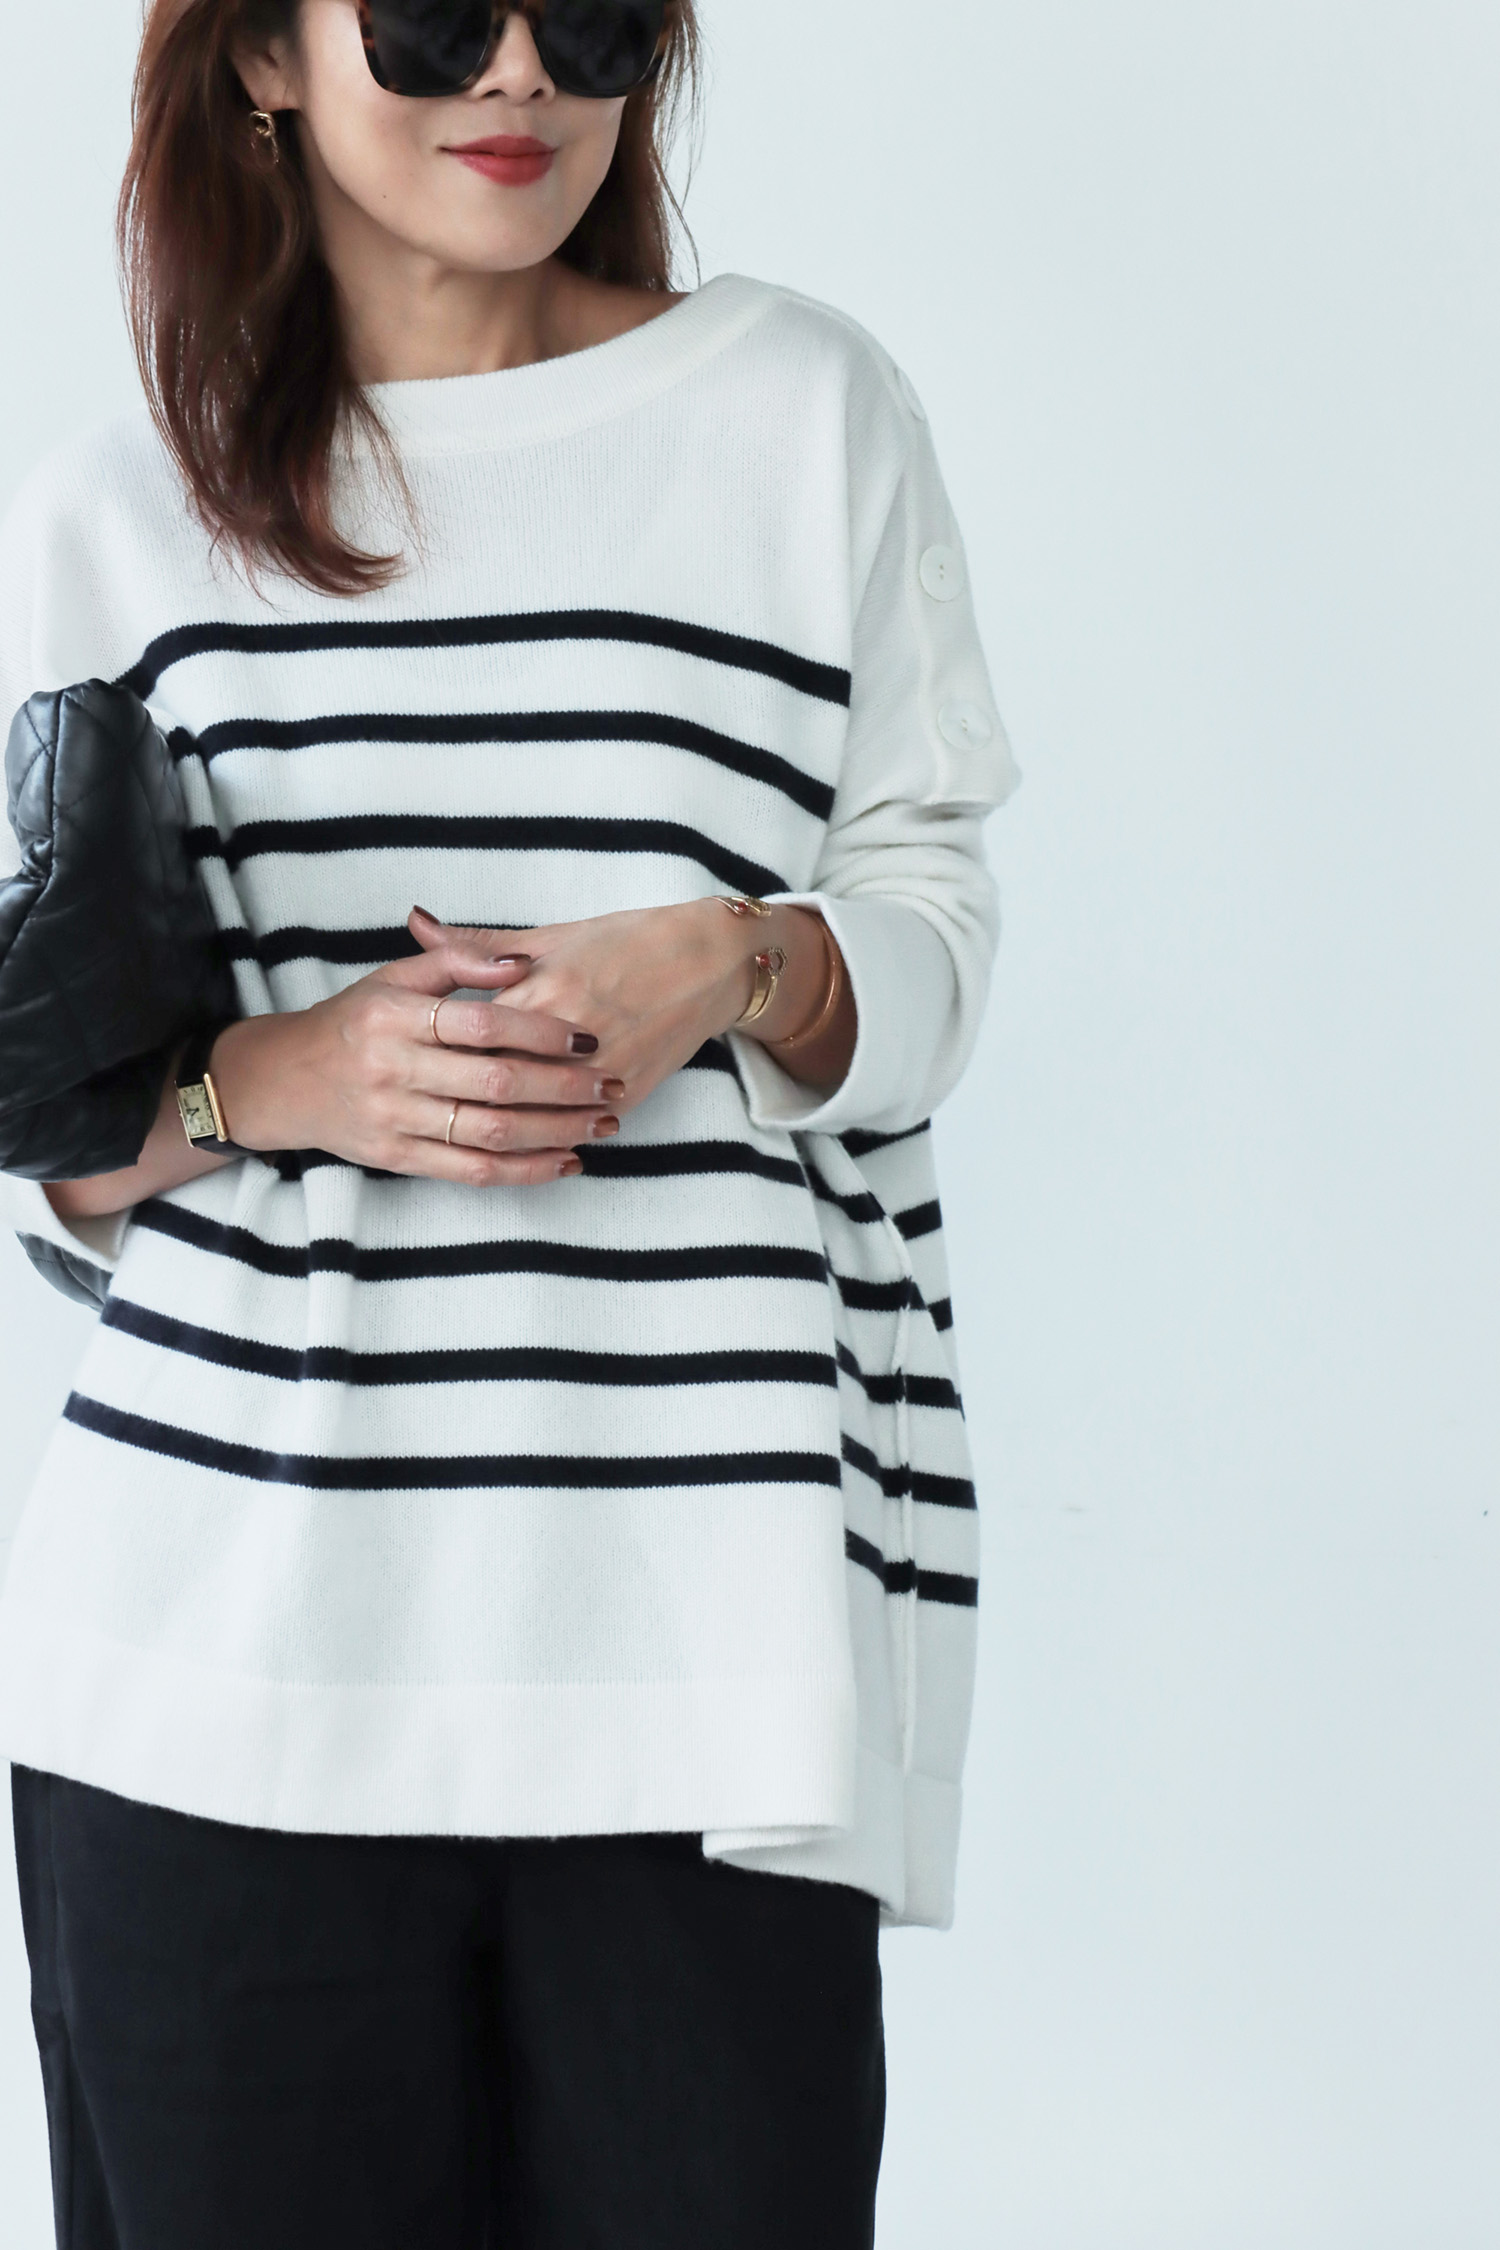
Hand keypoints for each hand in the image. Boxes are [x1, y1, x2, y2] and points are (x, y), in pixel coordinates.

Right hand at [211, 931, 625, 1185]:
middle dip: (561, 1087)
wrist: (284, 1082)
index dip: (539, 1030)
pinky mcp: (399, 1160)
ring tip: (602, 1123)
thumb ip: (456, 959)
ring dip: (554, 1132)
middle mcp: (392, 1071)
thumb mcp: (392, 977)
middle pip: (493, 1083)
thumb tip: (522, 959)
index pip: (479, 1024)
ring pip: (489, 1133)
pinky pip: (471, 1173)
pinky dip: (524, 1171)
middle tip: (610, 1083)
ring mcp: (395, 1121)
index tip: (586, 1036)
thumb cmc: (353, 1022)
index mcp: (393, 1017)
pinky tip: (565, 1161)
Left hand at [406, 898, 843, 1113]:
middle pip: (490, 1081)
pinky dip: (543, 1138)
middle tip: (422, 1103)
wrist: (707, 963)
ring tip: (462, 1130)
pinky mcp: (625, 1095)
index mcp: (539, 987)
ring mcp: (597, 1070)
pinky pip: (570, 1128)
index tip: (410, 1060)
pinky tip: (517, 1143)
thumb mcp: (549, 936)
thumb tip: (415, 923)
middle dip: (453, 1095)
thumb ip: (477, 943)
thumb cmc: (625, 941)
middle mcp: (566, 1033)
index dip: (434, 1051)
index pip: (467, 1034)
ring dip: (496, 1127)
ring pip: (531, 1115)